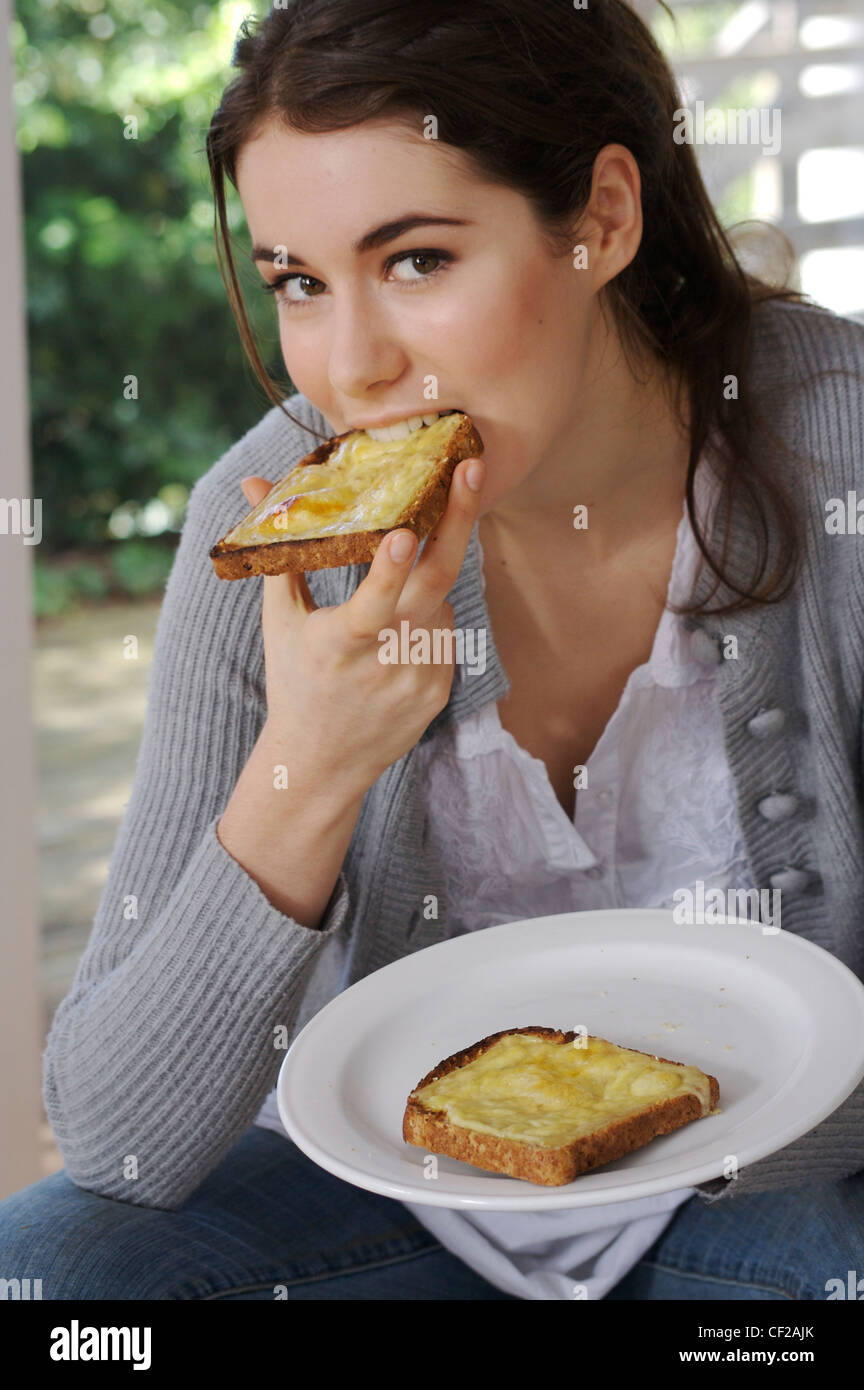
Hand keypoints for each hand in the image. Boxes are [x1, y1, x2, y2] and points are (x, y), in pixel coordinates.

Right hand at [240, 456, 485, 795]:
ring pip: (440, 601)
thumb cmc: (295, 681)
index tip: (405, 533)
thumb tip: (252, 483)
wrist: (322, 764)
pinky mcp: (442, 688)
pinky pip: (445, 630)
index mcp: (341, 645)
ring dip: (424, 580)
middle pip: (434, 583)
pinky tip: (401, 628)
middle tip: (471, 468)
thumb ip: (280, 548)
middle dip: (457, 521)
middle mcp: (387, 662)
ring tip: (398, 584)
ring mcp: (421, 677)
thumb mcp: (281, 620)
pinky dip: (427, 614)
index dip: (388, 570)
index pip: (370, 605)